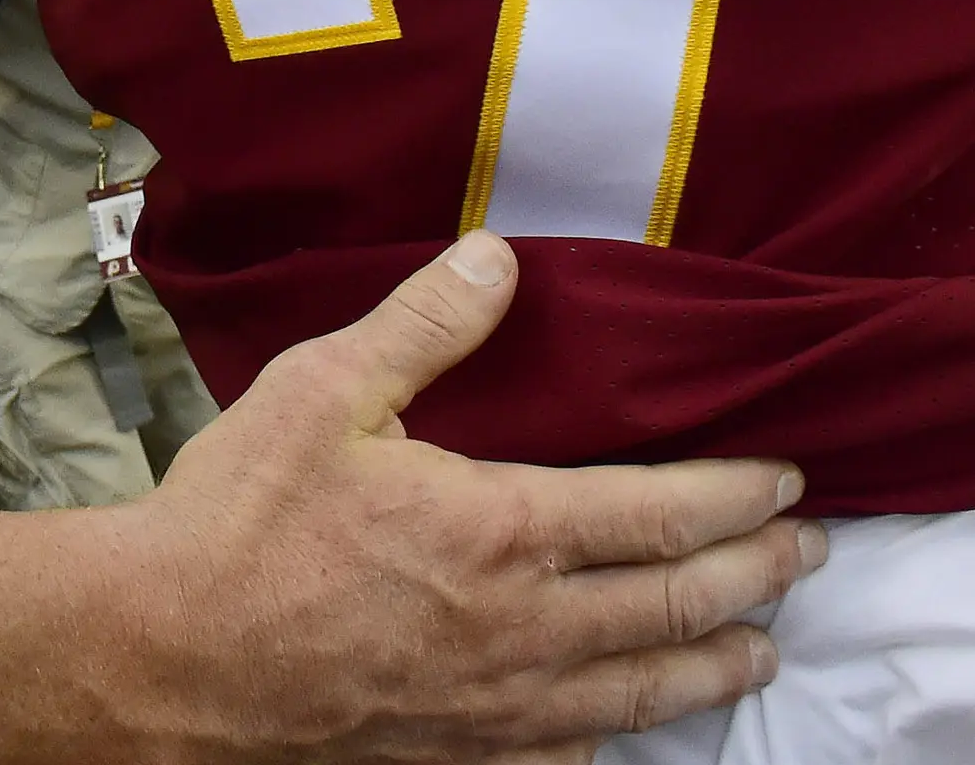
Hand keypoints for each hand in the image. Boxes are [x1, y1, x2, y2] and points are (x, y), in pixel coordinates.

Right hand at [85, 234, 818, 757]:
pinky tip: (632, 726)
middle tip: (808, 553)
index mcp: (501, 530)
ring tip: (761, 650)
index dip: (737, 499)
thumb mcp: (322, 391)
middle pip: (677, 607)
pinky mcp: (456, 756)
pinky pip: (568, 757)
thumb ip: (421, 324)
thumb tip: (497, 259)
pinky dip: (619, 737)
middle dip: (757, 577)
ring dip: (716, 666)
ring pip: (643, 693)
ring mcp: (496, 707)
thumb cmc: (239, 520)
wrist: (166, 656)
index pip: (659, 514)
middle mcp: (523, 629)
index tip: (788, 481)